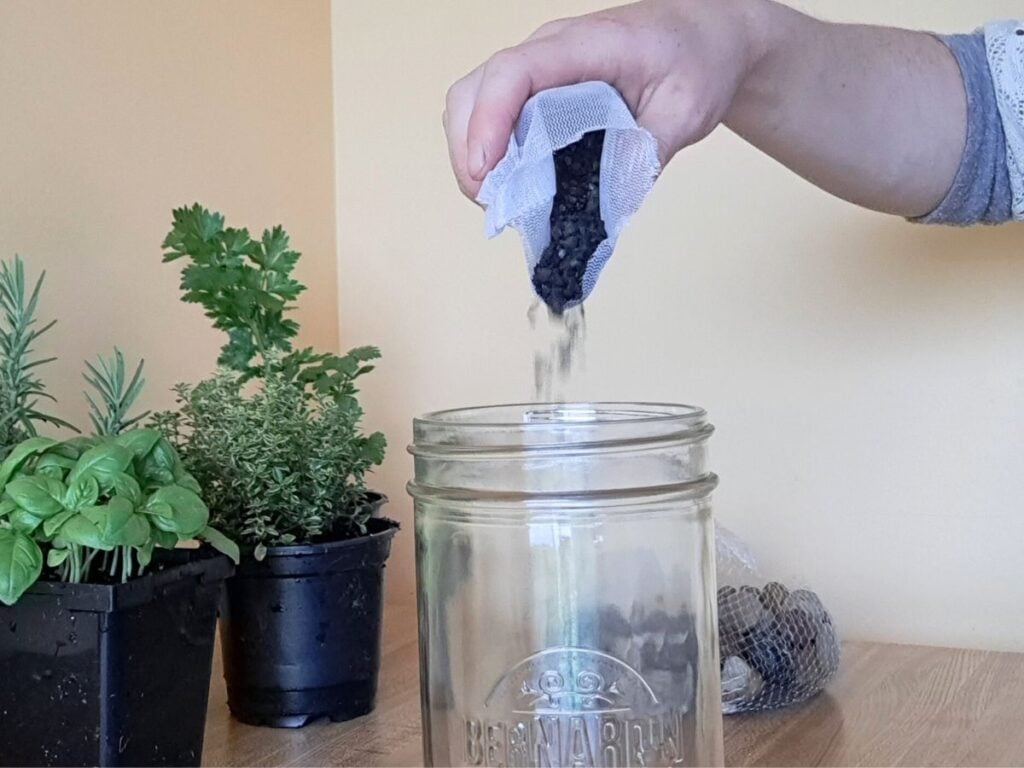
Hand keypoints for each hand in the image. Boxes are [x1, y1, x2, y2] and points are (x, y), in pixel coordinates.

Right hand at [443, 0, 769, 198]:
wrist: (708, 37)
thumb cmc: (698, 61)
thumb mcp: (687, 111)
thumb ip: (645, 153)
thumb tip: (605, 201)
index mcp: (586, 46)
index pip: (514, 72)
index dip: (489, 121)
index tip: (486, 172)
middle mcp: (550, 50)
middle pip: (475, 89)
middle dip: (469, 150)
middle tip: (492, 204)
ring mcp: (540, 68)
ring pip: (474, 101)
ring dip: (473, 154)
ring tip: (500, 199)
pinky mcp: (540, 89)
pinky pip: (494, 114)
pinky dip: (490, 152)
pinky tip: (514, 183)